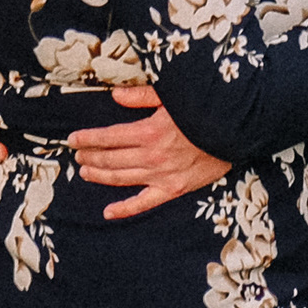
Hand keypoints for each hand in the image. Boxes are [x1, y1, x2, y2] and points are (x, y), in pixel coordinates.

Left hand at [69, 85, 230, 218]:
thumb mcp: (172, 96)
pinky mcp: (172, 190)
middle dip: (90, 156)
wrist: (234, 132)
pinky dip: (124, 209)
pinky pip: (144, 203)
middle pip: (111, 159)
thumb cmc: (203, 109)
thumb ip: (141, 96)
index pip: (109, 137)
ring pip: (121, 179)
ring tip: (84, 172)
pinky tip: (108, 211)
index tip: (73, 138)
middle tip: (77, 154)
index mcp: (149, 131)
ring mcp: (161, 176)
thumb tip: (115, 95)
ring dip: (100, 176)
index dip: (88, 138)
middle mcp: (151, 156)